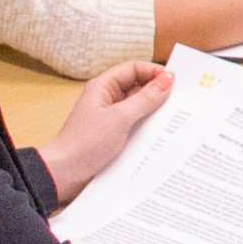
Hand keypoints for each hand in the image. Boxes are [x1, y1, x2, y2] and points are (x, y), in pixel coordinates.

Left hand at [38, 60, 171, 201]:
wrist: (64, 174)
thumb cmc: (85, 144)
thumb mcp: (120, 118)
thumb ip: (145, 98)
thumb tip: (167, 80)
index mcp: (103, 87)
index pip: (133, 69)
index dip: (153, 72)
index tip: (174, 81)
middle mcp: (106, 99)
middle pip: (137, 86)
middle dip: (157, 91)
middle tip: (179, 100)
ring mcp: (110, 117)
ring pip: (138, 106)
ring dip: (153, 110)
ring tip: (172, 117)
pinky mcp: (113, 134)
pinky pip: (135, 123)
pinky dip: (147, 126)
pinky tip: (160, 133)